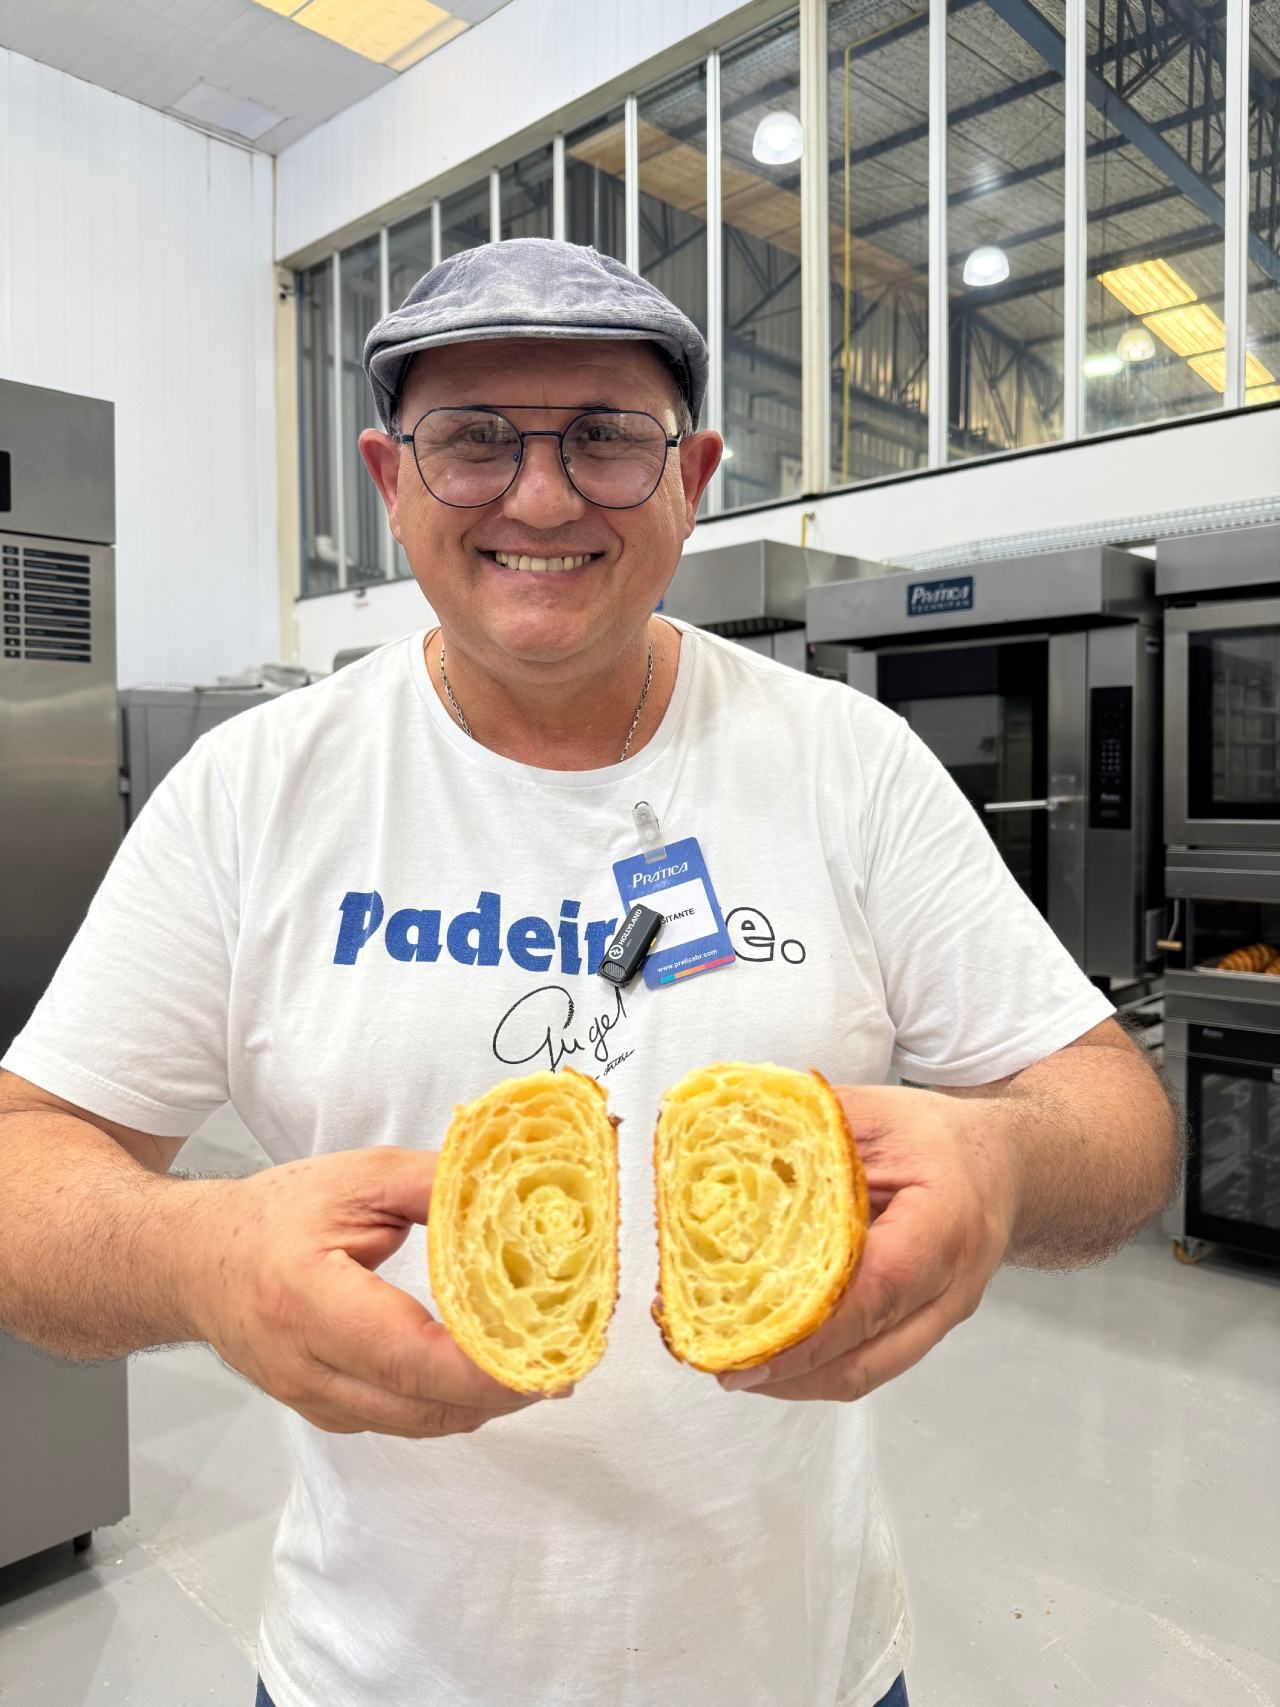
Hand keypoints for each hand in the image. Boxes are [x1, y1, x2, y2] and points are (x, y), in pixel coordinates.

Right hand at [182, 1148, 545, 1436]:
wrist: (194, 1262)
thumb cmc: (273, 1215)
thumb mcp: (359, 1177)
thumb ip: (436, 1184)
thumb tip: (513, 1190)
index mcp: (308, 1298)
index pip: (408, 1354)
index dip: (483, 1366)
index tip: (546, 1352)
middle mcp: (305, 1365)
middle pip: (420, 1405)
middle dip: (502, 1390)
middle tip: (565, 1359)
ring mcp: (312, 1399)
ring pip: (416, 1424)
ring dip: (481, 1403)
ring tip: (540, 1365)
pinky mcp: (324, 1411)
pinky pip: (400, 1420)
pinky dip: (448, 1403)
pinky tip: (485, 1372)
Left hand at [718, 1085, 1019, 1400]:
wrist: (1004, 1167)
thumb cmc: (938, 1137)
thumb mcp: (875, 1113)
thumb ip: (807, 1128)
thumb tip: (724, 1134)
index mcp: (943, 1223)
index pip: (874, 1290)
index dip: (809, 1327)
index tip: (746, 1343)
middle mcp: (950, 1286)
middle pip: (866, 1357)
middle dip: (788, 1372)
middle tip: (718, 1362)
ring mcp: (940, 1317)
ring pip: (864, 1373)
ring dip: (795, 1379)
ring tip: (730, 1362)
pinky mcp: (922, 1329)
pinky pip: (866, 1363)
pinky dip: (815, 1367)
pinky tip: (769, 1350)